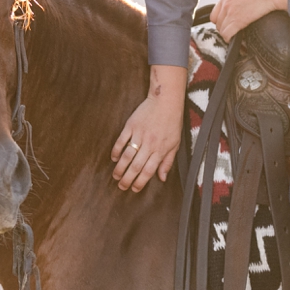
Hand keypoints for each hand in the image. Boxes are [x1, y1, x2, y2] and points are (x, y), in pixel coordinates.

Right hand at [112, 64, 187, 191]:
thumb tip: (162, 178)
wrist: (166, 101)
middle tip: (121, 186)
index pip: (148, 171)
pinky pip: (121, 140)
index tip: (134, 189)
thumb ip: (168, 162)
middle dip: (127, 179)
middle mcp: (149, 144)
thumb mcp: (175, 143)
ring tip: (116, 176)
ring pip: (127, 156)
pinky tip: (114, 158)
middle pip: (136, 166)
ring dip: (120, 168)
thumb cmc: (172, 122)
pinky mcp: (131, 126)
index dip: (140, 182)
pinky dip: (116, 150)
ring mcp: (139, 135)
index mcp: (160, 150)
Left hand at [211, 0, 289, 42]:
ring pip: (221, 30)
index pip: (215, 13)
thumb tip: (243, 1)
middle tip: (234, 32)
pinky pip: (227, 35)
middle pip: (217, 23)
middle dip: (225, 28)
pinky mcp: (237, 21)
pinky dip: (231, 39)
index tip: (228, 24)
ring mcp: (230, 12)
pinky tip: (237, 40)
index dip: (221, 21)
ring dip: (229, 35)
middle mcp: (225, 3)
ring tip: (237, 36)